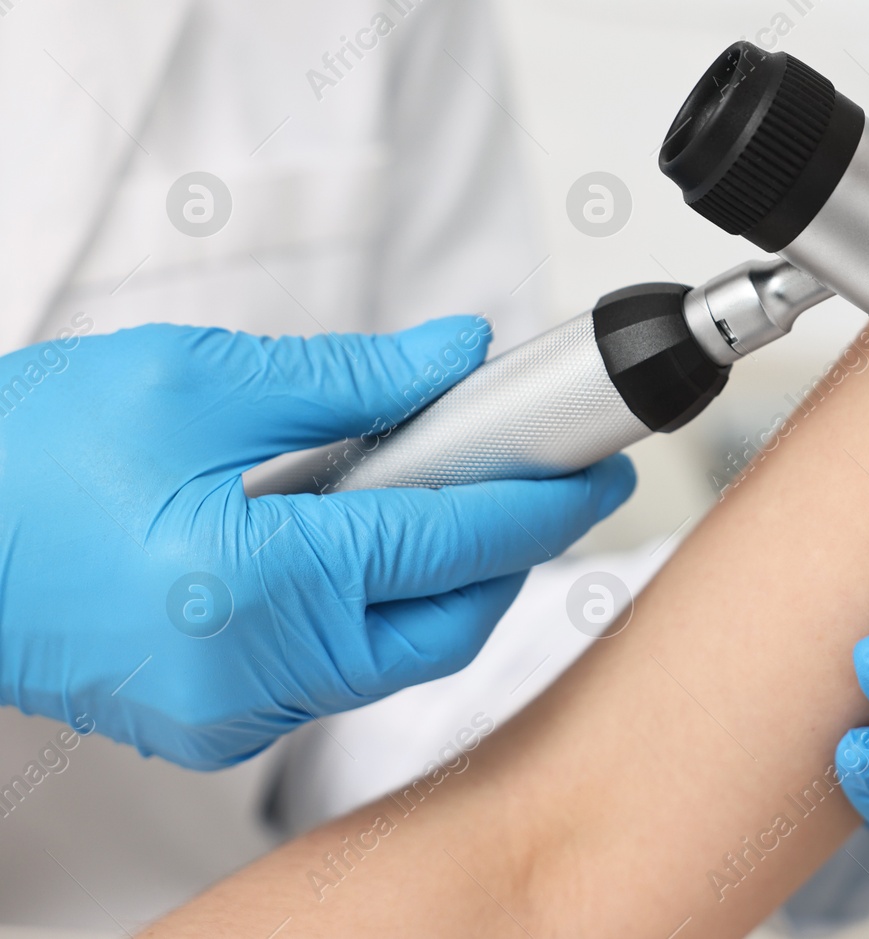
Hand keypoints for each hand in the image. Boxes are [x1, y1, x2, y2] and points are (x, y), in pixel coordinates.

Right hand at [0, 317, 633, 768]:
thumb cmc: (23, 456)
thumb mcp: (195, 381)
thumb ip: (353, 380)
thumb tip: (458, 358)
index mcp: (257, 582)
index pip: (455, 543)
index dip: (544, 497)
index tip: (598, 465)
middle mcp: (256, 671)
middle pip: (449, 621)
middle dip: (511, 551)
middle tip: (540, 480)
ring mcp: (233, 712)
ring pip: (400, 655)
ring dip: (445, 582)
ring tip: (452, 497)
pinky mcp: (212, 722)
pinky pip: (338, 673)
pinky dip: (377, 614)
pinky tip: (368, 547)